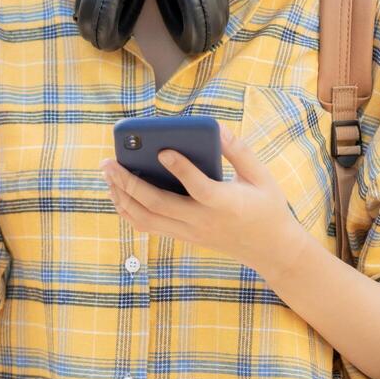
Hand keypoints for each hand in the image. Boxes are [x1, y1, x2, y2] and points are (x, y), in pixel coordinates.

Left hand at [98, 122, 306, 279]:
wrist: (271, 250)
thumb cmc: (267, 207)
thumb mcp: (261, 177)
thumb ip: (239, 152)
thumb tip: (215, 128)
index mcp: (226, 204)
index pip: (200, 188)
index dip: (181, 170)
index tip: (163, 150)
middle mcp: (203, 221)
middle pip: (159, 206)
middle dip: (130, 183)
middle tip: (109, 161)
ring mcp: (190, 232)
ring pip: (147, 219)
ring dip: (122, 196)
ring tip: (108, 172)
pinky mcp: (183, 236)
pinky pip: (148, 226)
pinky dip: (128, 210)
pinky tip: (117, 190)